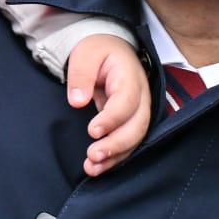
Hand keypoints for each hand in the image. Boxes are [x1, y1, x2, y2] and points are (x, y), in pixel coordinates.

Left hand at [67, 32, 151, 175]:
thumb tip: (77, 101)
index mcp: (130, 78)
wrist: (110, 50)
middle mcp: (140, 97)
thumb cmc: (98, 51)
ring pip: (135, 139)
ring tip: (92, 168)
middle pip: (137, 126)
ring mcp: (139, 111)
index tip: (92, 130)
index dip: (111, 119)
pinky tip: (99, 167)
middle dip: (116, 145)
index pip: (126, 103)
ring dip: (116, 156)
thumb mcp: (85, 53)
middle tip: (93, 156)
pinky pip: (129, 142)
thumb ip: (81, 75)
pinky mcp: (131, 121)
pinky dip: (116, 157)